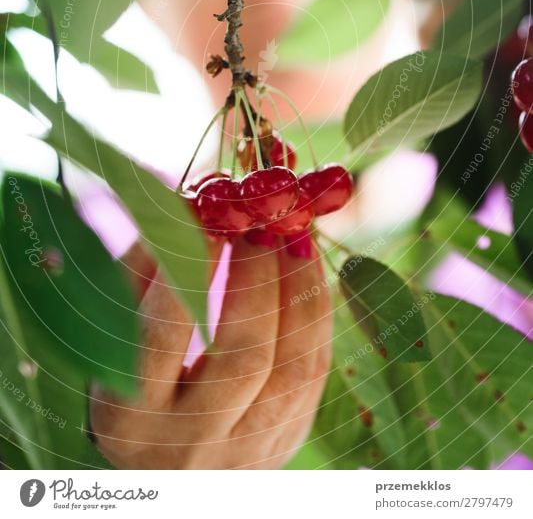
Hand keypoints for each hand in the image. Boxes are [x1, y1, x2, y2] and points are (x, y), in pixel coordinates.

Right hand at [91, 237, 331, 468]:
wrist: (158, 466)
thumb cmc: (128, 378)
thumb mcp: (116, 331)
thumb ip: (145, 269)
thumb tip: (192, 207)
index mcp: (128, 419)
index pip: (165, 336)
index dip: (192, 270)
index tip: (212, 221)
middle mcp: (189, 445)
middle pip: (244, 358)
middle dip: (258, 279)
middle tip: (260, 226)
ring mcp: (245, 453)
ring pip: (295, 369)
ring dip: (301, 291)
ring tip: (294, 239)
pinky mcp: (285, 444)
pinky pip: (314, 375)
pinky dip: (316, 314)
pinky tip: (306, 272)